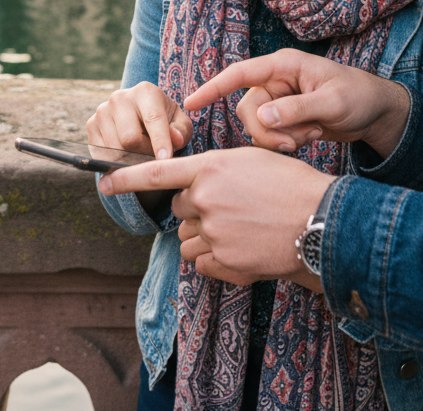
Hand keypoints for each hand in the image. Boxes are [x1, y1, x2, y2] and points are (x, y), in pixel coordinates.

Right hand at [87, 81, 192, 159]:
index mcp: (145, 91)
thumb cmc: (165, 122)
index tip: (165, 160)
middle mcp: (119, 98)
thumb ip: (181, 131)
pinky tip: (126, 154)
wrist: (140, 117)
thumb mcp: (180, 124)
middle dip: (144, 155)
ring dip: (130, 160)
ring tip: (141, 154)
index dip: (160, 142)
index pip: (152, 119)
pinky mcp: (91, 125)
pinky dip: (115, 161)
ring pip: (114, 150)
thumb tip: (174, 139)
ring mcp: (102, 111)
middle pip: (130, 139)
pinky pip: (101, 154)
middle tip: (154, 158)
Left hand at [98, 146, 333, 280]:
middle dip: (195, 209)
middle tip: (229, 207)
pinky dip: (214, 259)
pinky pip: (200, 262)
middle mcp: (205, 199)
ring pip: (187, 238)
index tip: (103, 181)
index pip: (156, 173)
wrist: (319, 219)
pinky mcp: (223, 260)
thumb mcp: (250, 160)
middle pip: (178, 209)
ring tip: (239, 228)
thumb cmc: (289, 183)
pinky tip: (241, 248)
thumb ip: (215, 171)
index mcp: (210, 168)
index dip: (125, 178)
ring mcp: (213, 232)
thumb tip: (194, 187)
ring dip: (203, 235)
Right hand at [184, 49, 409, 158]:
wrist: (376, 113)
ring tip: (311, 136)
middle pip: (246, 111)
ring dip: (280, 140)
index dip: (212, 88)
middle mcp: (276, 82)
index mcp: (282, 66)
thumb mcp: (331, 102)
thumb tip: (263, 118)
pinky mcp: (284, 120)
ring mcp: (279, 102)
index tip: (189, 103)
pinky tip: (311, 138)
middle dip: (267, 132)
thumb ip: (297, 110)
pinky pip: (269, 138)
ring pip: (256, 128)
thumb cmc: (358, 96)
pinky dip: (287, 144)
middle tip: (296, 142)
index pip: (238, 75)